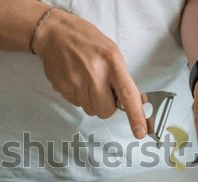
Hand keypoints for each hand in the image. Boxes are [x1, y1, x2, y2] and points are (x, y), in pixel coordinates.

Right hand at [33, 9, 146, 137]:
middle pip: (106, 111)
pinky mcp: (63, 87)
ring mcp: (77, 81)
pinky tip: (76, 80)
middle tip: (102, 90)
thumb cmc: (88, 42)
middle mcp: (95, 73)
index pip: (127, 94)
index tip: (141, 131)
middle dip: (106, 106)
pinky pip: (77, 104)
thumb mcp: (112, 53)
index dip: (136, 115)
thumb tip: (137, 102)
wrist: (56, 33)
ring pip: (91, 110)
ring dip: (91, 101)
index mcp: (112, 63)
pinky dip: (79, 97)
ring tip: (87, 81)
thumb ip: (123, 78)